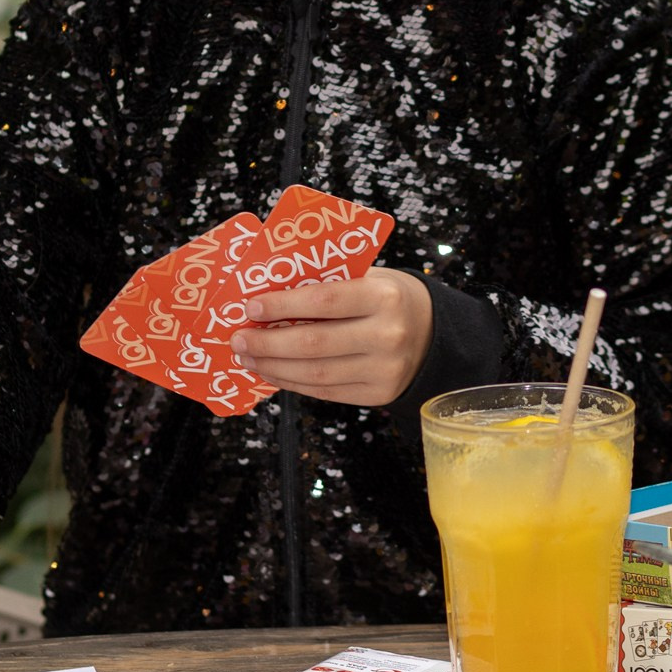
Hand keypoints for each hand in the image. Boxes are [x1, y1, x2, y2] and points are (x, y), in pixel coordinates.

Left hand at [233, 269, 431, 406]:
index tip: (251, 307)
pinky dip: (293, 383)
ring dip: (274, 367)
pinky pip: (326, 392)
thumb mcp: (368, 277)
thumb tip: (267, 294)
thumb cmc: (387, 298)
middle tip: (238, 339)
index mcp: (383, 295)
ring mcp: (385, 369)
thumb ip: (327, 284)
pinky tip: (273, 372)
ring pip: (316, 374)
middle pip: (314, 343)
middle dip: (268, 343)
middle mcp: (387, 334)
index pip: (324, 299)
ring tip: (248, 358)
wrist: (433, 332)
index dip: (283, 305)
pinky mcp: (379, 394)